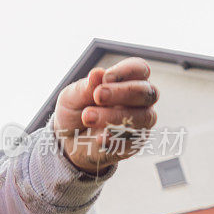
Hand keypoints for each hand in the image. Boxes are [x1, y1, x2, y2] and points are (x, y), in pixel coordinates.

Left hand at [53, 57, 158, 174]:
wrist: (66, 141)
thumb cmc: (74, 112)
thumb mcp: (72, 97)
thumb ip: (85, 87)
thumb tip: (97, 73)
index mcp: (126, 81)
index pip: (139, 69)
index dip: (126, 71)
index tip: (105, 78)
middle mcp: (139, 101)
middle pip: (147, 92)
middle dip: (123, 92)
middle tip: (98, 96)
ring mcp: (140, 123)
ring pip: (143, 117)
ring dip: (114, 116)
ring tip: (87, 117)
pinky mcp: (134, 143)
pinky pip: (133, 141)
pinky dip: (115, 138)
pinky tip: (98, 138)